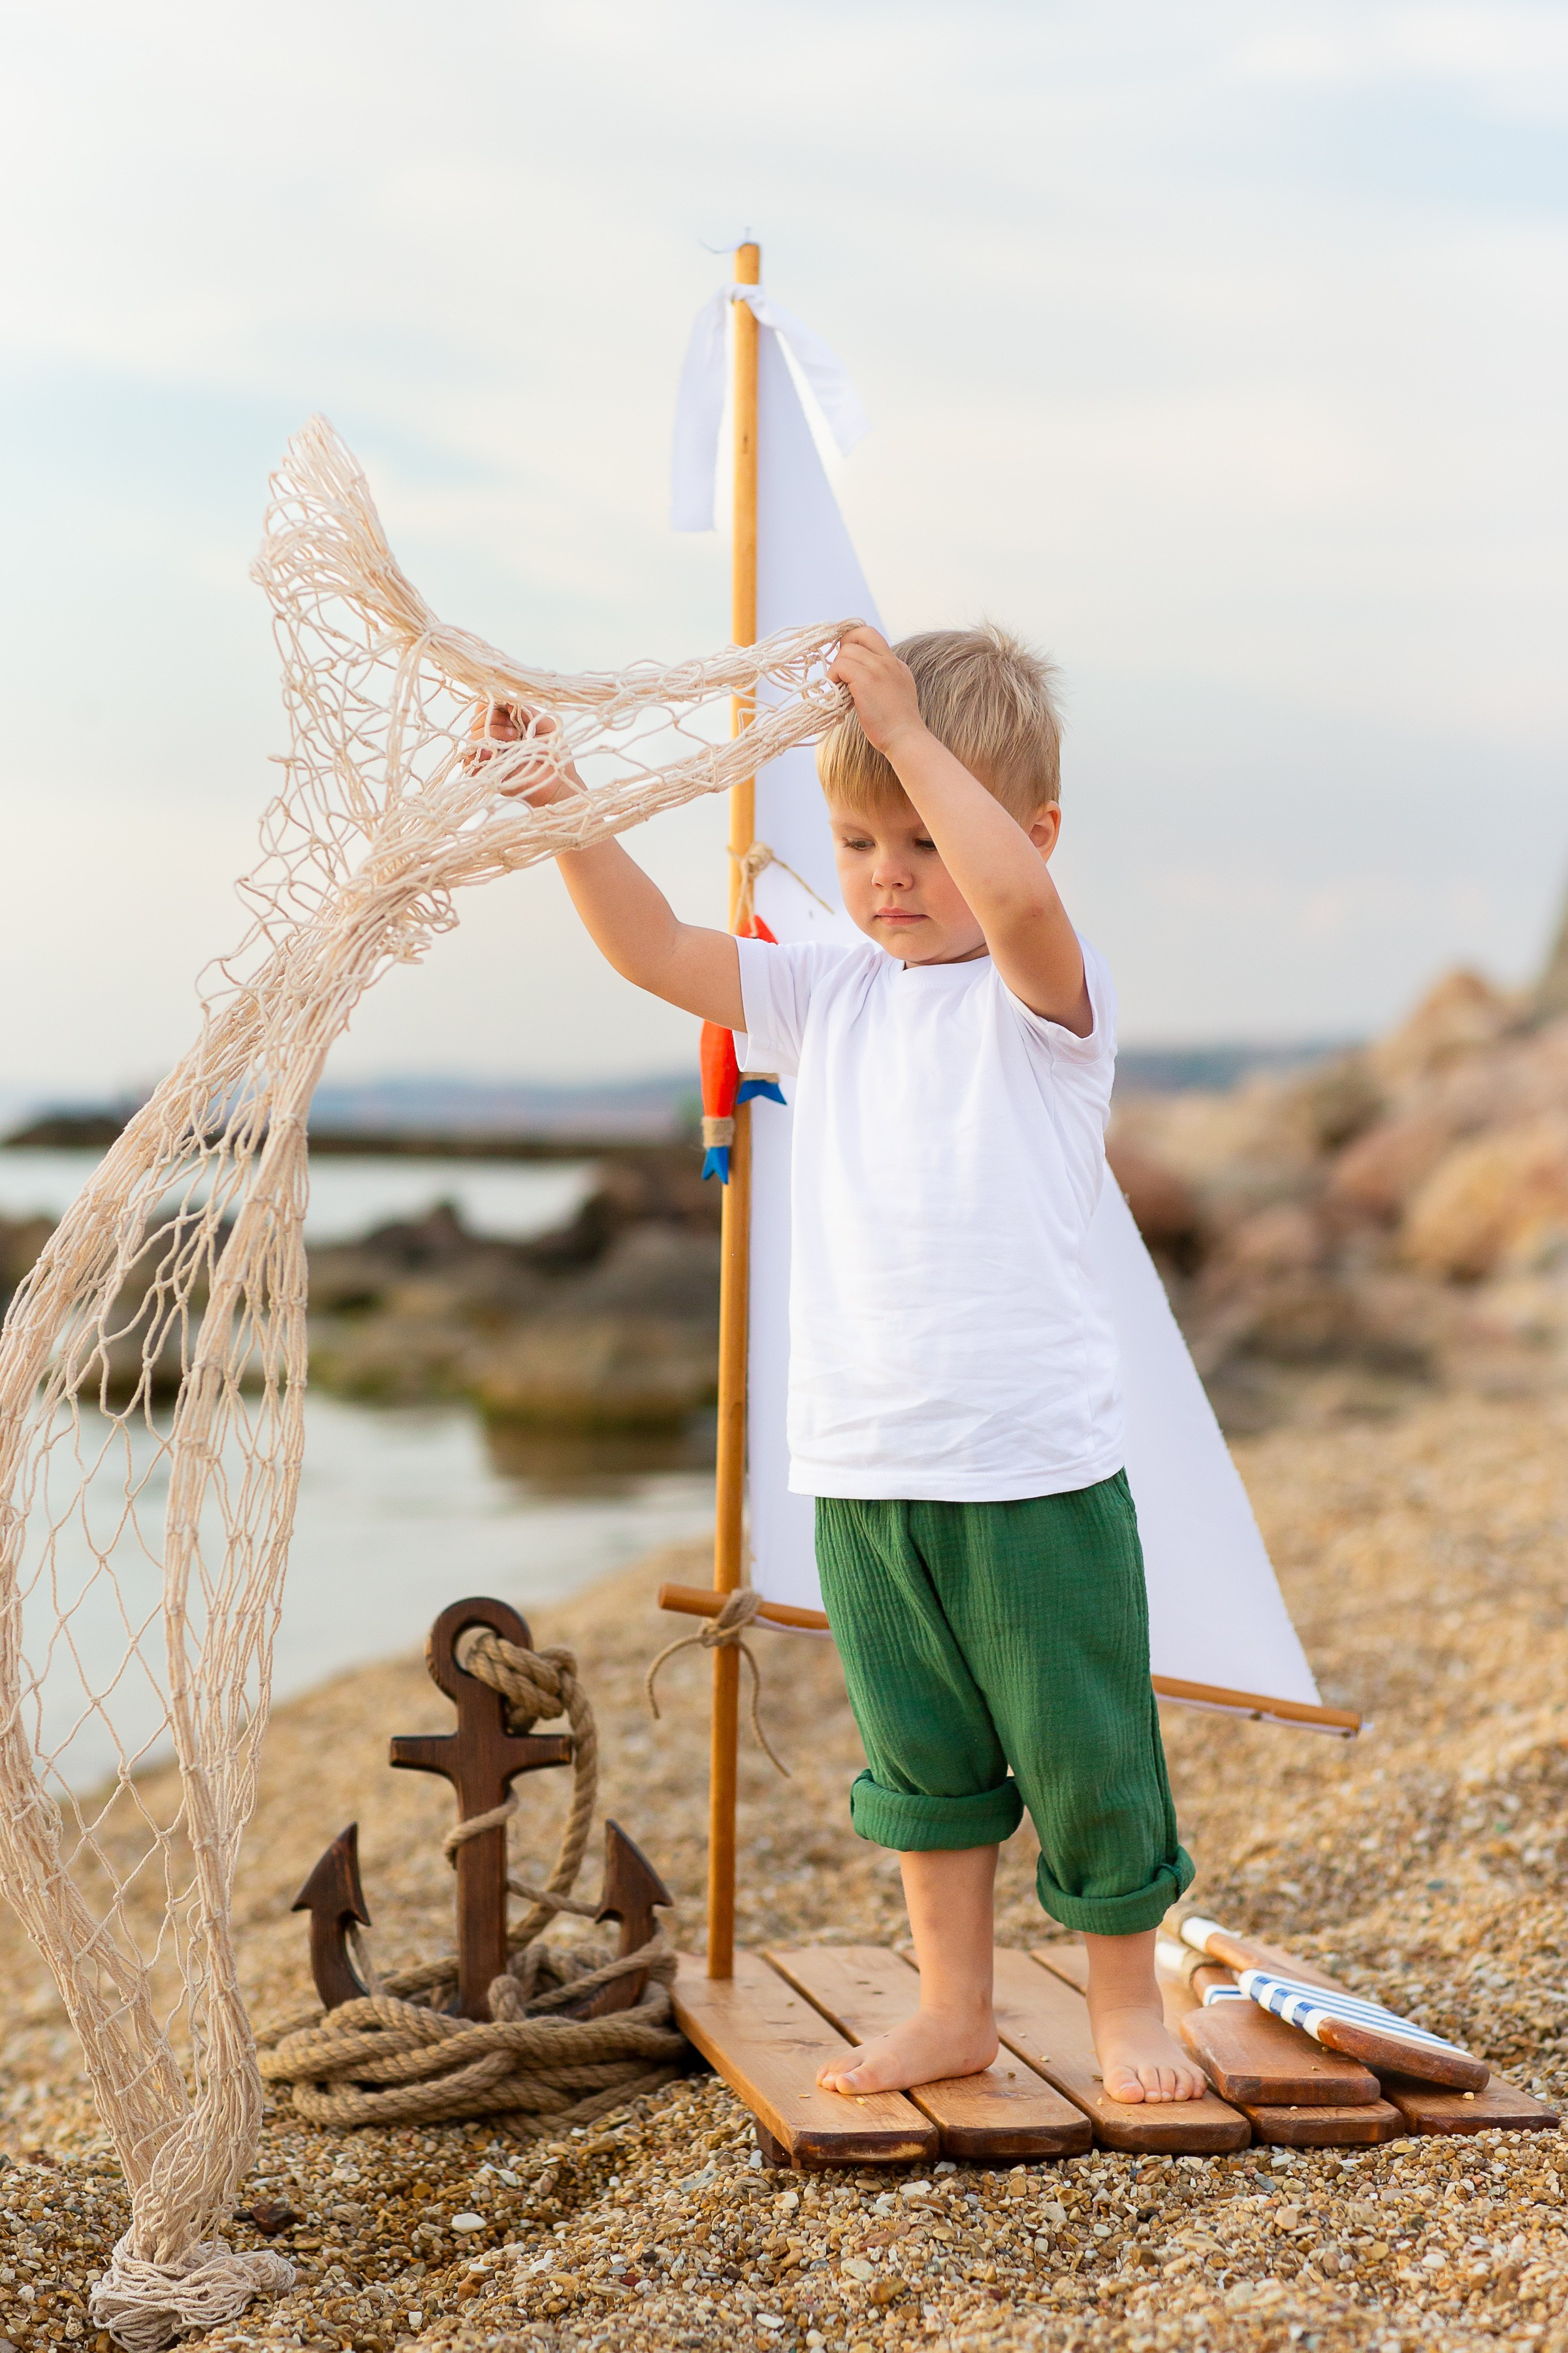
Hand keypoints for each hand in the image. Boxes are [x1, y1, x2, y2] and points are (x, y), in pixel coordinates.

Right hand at [462, 697, 578, 803]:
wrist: (557, 782)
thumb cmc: (554, 754)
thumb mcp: (546, 725)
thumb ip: (526, 711)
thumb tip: (506, 699)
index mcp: (507, 724)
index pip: (486, 707)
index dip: (492, 705)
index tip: (508, 710)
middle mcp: (495, 737)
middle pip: (477, 720)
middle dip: (493, 719)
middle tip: (514, 731)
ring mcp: (489, 754)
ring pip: (473, 737)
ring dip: (491, 734)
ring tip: (512, 741)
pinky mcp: (486, 772)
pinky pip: (468, 760)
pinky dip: (479, 753)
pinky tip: (493, 753)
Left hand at [828, 627, 926, 760]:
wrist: (905, 737)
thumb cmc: (896, 725)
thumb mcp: (895, 693)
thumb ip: (882, 680)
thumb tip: (856, 677)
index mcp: (896, 664)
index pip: (871, 636)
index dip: (854, 642)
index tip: (847, 661)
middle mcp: (889, 661)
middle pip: (859, 633)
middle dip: (843, 646)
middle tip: (840, 670)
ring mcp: (878, 668)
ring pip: (846, 650)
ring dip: (836, 667)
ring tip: (839, 687)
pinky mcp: (866, 679)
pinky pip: (841, 665)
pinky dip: (833, 676)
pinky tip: (837, 692)